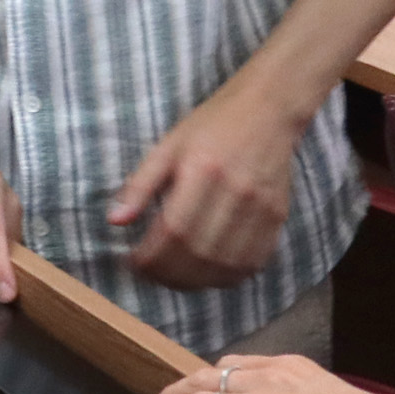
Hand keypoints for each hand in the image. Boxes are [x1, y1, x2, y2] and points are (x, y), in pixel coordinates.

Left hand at [109, 85, 299, 288]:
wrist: (268, 111)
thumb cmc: (211, 126)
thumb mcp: (167, 146)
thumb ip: (140, 184)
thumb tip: (114, 221)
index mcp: (203, 171)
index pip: (174, 229)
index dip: (152, 256)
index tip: (132, 263)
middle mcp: (236, 193)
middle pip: (201, 252)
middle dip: (169, 274)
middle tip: (150, 275)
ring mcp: (262, 209)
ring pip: (228, 264)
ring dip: (197, 282)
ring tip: (173, 279)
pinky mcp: (279, 217)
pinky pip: (254, 261)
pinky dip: (228, 277)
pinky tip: (207, 275)